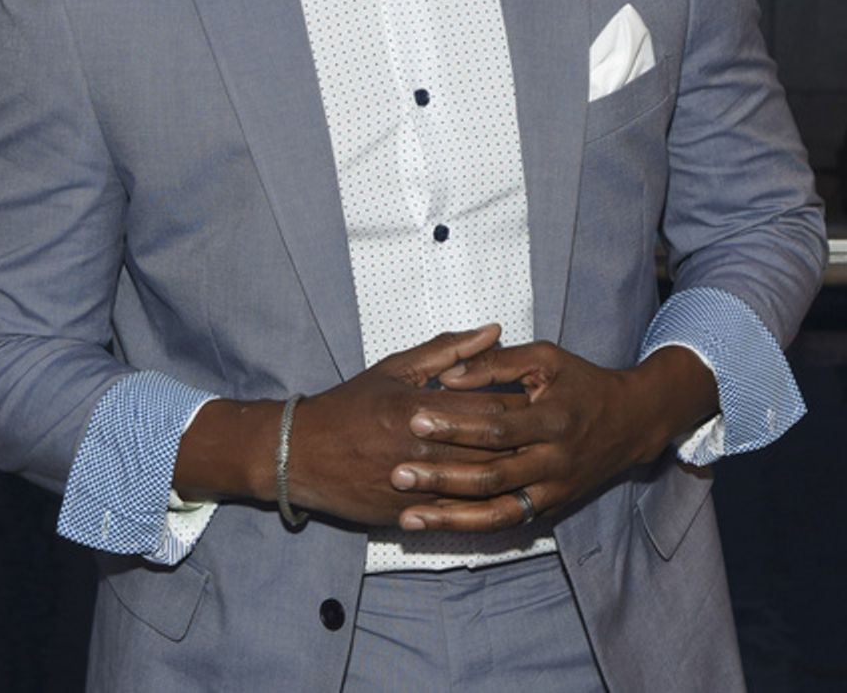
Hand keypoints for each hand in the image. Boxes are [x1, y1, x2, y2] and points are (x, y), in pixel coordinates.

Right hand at [286, 324, 533, 526]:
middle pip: (490, 449)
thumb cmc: (351, 404)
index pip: (487, 409)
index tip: (537, 401)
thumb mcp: (396, 368)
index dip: (519, 407)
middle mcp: (420, 449)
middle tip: (545, 434)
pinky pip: (458, 515)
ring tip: (532, 463)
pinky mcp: (408, 514)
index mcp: (419, 408)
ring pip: (479, 485)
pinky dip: (483, 506)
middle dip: (522, 442)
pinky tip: (502, 495)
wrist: (302, 454)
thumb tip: (493, 330)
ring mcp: (415, 486)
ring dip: (509, 476)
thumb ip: (447, 349)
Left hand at [388, 342, 716, 532]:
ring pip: (497, 513)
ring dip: (450, 519)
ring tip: (408, 519)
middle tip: (397, 474)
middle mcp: (554, 461)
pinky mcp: (551, 509)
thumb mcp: (545, 358)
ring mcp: (553, 491)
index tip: (414, 421)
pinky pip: (507, 523)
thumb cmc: (581, 382)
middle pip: (491, 477)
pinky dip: (471, 527)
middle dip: (441, 479)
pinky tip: (437, 525)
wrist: (632, 422)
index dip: (454, 425)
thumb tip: (447, 377)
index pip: (496, 426)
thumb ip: (496, 364)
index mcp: (552, 420)